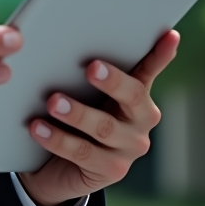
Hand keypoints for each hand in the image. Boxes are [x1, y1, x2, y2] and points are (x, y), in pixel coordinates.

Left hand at [18, 30, 178, 205]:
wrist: (54, 164)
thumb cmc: (70, 116)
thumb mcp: (77, 91)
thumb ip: (80, 69)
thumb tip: (66, 36)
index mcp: (136, 93)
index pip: (149, 69)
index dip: (160, 54)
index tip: (167, 35)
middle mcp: (141, 120)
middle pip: (133, 97)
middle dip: (113, 81)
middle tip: (91, 67)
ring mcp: (129, 147)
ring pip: (105, 127)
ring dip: (78, 113)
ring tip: (54, 101)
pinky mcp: (112, 170)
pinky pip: (83, 153)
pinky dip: (58, 139)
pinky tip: (37, 127)